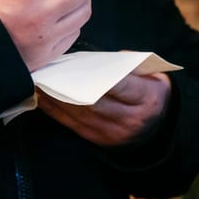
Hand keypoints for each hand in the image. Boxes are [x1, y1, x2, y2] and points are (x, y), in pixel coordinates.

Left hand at [37, 72, 171, 146]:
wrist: (157, 130)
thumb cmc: (152, 94)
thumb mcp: (155, 77)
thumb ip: (133, 65)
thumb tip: (104, 59)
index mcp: (147, 99)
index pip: (123, 87)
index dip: (101, 77)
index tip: (79, 65)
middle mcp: (130, 119)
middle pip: (95, 102)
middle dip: (70, 86)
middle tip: (51, 70)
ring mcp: (113, 132)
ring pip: (80, 113)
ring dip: (58, 98)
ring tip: (41, 81)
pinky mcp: (99, 140)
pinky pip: (73, 124)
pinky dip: (56, 111)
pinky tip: (44, 97)